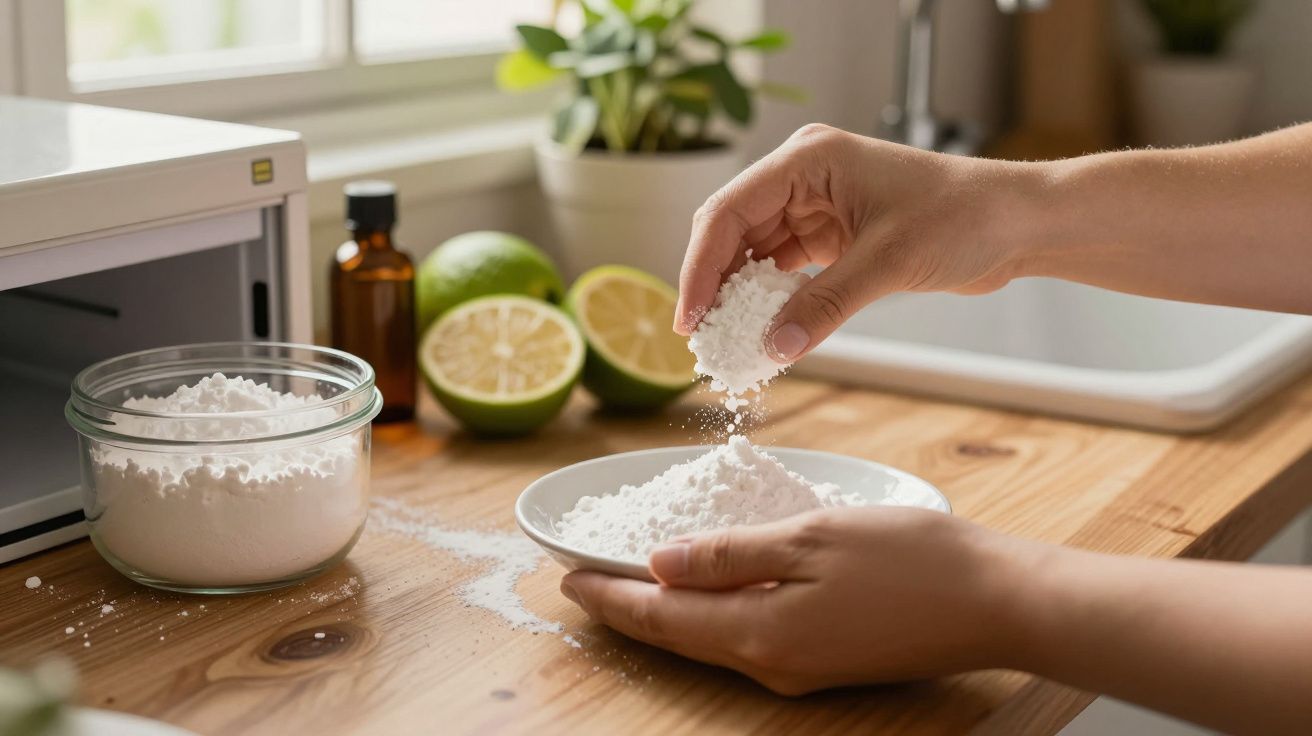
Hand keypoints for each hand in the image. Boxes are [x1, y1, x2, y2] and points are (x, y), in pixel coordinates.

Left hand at [560, 507, 1036, 694]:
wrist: (997, 603)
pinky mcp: (823, 661)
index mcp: (760, 636)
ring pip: (710, 640)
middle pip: (678, 638)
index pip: (660, 620)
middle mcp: (771, 666)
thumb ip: (729, 556)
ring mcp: (799, 670)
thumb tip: (661, 564)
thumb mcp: (809, 539)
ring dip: (666, 613)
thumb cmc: (912, 561)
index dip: (608, 598)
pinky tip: (703, 588)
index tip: (566, 578)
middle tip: (584, 580)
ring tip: (629, 582)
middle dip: (627, 610)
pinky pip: (746, 639)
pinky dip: (710, 614)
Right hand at [675, 124, 1043, 360]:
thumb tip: (773, 350)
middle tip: (700, 338)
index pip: (729, 211)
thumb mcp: (886, 263)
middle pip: (733, 231)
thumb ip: (824, 306)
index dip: (700, 267)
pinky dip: (771, 301)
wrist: (1016, 223)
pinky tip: (762, 332)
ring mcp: (816, 204)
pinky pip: (784, 269)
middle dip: (714, 284)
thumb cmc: (962, 217)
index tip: (689, 317)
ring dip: (740, 297)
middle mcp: (803, 176)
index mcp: (808, 159)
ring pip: (754, 253)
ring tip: (726, 342)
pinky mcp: (832, 233)